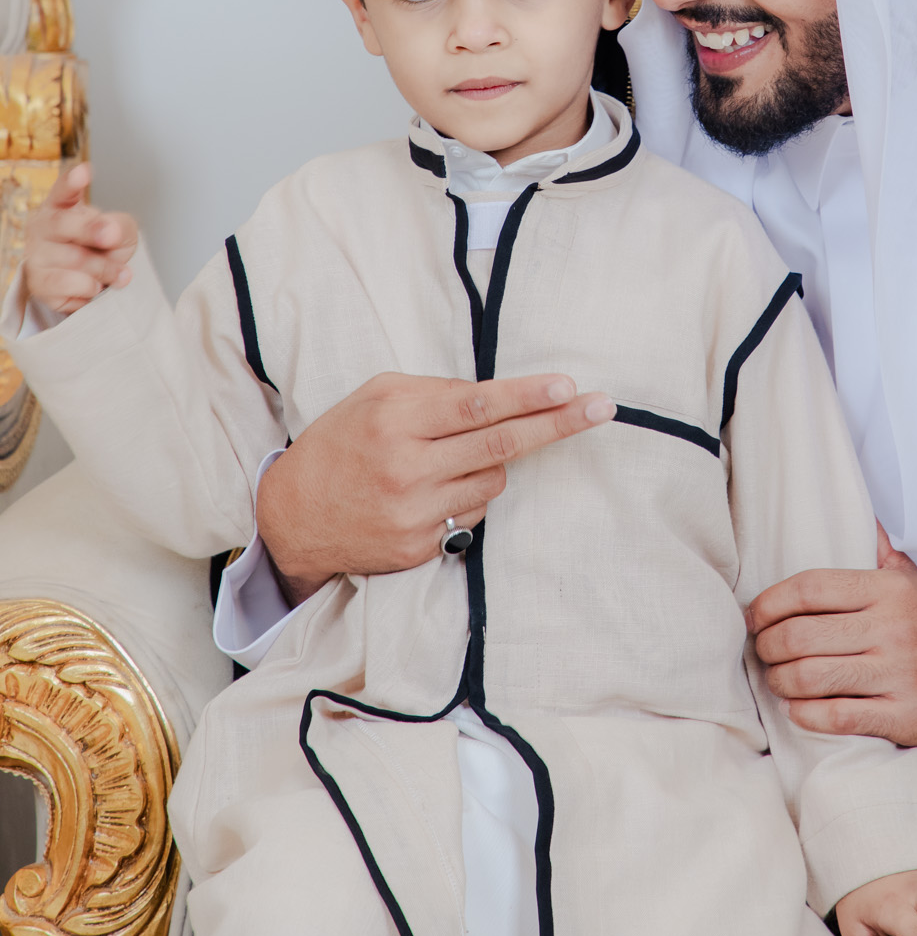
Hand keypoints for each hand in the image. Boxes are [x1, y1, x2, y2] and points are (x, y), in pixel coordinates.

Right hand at [23, 162, 138, 315]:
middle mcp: (42, 226)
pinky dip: (90, 287)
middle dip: (91, 230)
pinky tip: (94, 285)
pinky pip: (69, 285)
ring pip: (73, 259)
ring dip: (105, 269)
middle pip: (62, 223)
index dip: (72, 181)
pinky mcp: (38, 283)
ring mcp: (36, 254)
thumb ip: (119, 225)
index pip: (63, 190)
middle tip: (112, 237)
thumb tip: (109, 231)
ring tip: (117, 272)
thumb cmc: (103, 249)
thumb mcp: (122, 231)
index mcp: (62, 205)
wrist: (95, 283)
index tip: (84, 171)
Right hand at [256, 370, 615, 604]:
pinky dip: (470, 494)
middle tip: (604, 407)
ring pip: (493, 479)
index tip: (567, 387)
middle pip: (500, 444)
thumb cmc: (343, 441)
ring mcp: (414, 512)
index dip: (526, 396)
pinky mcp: (418, 548)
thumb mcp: (378, 398)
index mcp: (394, 419)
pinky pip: (473, 513)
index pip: (475, 405)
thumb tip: (501, 396)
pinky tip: (436, 489)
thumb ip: (437, 393)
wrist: (292, 516)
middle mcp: (406, 467)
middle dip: (558, 424)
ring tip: (453, 457)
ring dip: (494, 461)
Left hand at [746, 524, 916, 751]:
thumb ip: (875, 548)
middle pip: (802, 636)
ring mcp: (899, 675)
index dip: (770, 602)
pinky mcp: (902, 716)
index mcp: (888, 590)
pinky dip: (805, 714)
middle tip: (762, 650)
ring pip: (812, 678)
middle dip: (768, 646)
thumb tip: (852, 507)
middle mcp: (893, 629)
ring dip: (780, 681)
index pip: (810, 588)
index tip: (755, 615)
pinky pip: (836, 717)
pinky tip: (797, 708)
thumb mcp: (908, 580)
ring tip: (776, 679)